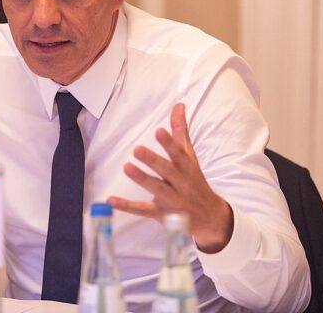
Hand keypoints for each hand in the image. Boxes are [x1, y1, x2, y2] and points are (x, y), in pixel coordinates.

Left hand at [108, 103, 233, 253]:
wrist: (210, 217)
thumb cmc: (194, 181)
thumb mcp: (190, 156)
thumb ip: (181, 131)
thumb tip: (179, 105)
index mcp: (187, 168)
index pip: (179, 154)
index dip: (169, 143)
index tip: (159, 131)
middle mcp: (181, 184)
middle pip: (167, 172)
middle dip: (153, 161)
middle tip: (137, 149)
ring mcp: (171, 200)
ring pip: (156, 189)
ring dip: (142, 179)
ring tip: (127, 167)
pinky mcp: (161, 214)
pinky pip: (143, 210)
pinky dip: (127, 206)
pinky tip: (112, 200)